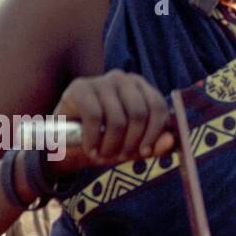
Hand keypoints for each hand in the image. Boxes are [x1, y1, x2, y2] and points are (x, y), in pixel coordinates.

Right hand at [47, 71, 175, 176]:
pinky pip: (95, 118)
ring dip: (111, 145)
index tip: (144, 152)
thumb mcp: (130, 144)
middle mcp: (123, 79)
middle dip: (131, 142)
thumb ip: (152, 144)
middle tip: (119, 157)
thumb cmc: (103, 139)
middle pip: (140, 113)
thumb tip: (171, 141)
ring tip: (102, 155)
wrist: (64, 140)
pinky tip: (90, 149)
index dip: (154, 132)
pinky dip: (94, 140)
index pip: (158, 106)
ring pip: (118, 119)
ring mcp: (101, 80)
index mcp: (141, 87)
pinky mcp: (80, 88)